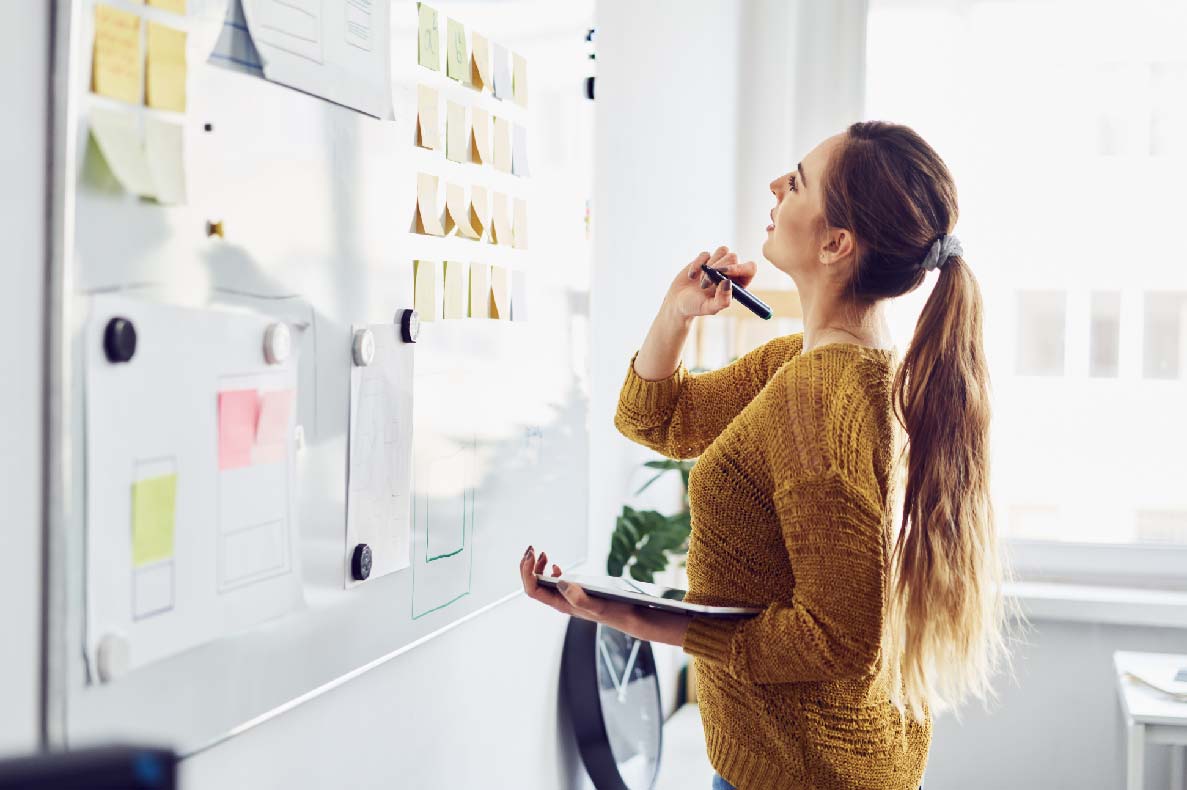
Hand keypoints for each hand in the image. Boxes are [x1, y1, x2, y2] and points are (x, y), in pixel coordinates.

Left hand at [518, 546, 691, 646]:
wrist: (629, 616)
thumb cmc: (615, 611)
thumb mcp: (598, 606)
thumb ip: (578, 598)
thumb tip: (560, 582)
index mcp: (562, 605)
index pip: (533, 590)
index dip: (527, 572)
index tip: (532, 554)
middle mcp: (561, 601)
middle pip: (533, 584)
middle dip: (528, 566)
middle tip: (532, 548)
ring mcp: (567, 597)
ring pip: (542, 582)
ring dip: (537, 567)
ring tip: (541, 553)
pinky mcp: (575, 592)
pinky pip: (554, 582)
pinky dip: (549, 570)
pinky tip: (554, 564)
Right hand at [665, 247, 758, 321]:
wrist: (678, 302)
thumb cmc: (696, 307)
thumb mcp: (709, 308)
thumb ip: (722, 300)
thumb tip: (728, 282)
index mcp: (738, 284)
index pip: (750, 268)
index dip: (740, 267)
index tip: (724, 273)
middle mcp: (731, 272)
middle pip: (734, 257)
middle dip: (718, 269)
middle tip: (706, 284)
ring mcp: (718, 263)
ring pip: (723, 251)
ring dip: (710, 266)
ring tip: (701, 282)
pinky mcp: (705, 258)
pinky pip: (705, 254)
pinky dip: (697, 265)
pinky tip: (692, 277)